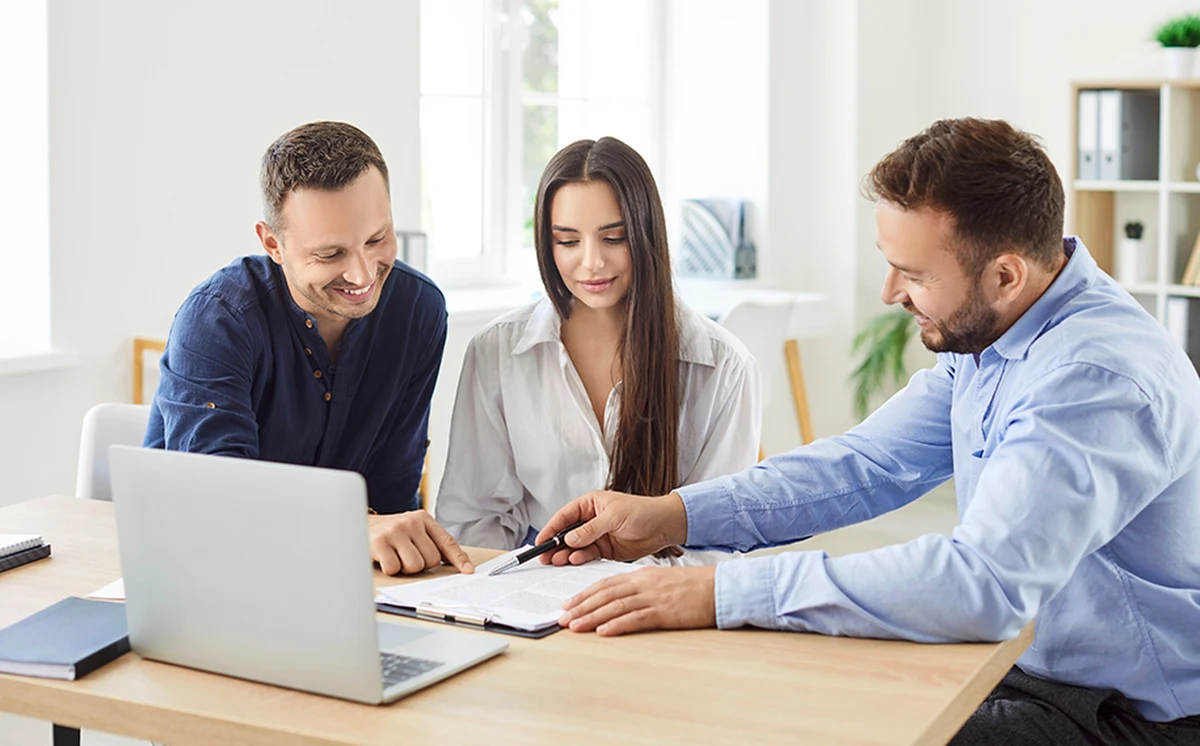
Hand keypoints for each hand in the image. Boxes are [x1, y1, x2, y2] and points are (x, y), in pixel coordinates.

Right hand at [368, 510, 473, 575]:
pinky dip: (389, 569)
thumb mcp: (413, 531)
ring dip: (404, 568)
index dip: (458, 558)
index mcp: (423, 519)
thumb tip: (458, 565)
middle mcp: (411, 522)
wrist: (355, 523)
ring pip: (415, 566)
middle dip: (420, 564)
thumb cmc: (390, 533)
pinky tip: (383, 557)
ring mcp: (395, 531)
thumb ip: (432, 543)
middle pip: (431, 560)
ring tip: (395, 556)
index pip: (447, 542)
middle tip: (405, 555)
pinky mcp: (380, 543)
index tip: (468, 571)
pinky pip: (394, 568)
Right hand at [535, 491, 688, 565]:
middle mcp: (591, 520)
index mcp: (590, 504)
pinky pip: (587, 556)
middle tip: (545, 556)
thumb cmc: (643, 511)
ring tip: (558, 561)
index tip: (541, 540)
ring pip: (575, 547)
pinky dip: (580, 560)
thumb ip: (591, 529)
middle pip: (566, 533)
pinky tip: (575, 561)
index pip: (564, 516)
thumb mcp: (614, 516)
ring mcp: (597, 536)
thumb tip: (571, 538)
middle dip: (555, 545)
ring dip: (566, 554)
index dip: (551, 528)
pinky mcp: (605, 550)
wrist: (664, 526)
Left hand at [558, 566, 716, 635]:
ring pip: (615, 606)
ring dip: (592, 616)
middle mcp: (644, 584)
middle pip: (605, 594)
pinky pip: (636, 618)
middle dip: (581, 606)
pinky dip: (617, 625)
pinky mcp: (664, 612)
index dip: (585, 594)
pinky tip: (603, 631)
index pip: (606, 583)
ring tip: (575, 625)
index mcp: (642, 576)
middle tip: (562, 617)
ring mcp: (653, 598)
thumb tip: (621, 600)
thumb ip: (641, 588)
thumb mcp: (662, 582)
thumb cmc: (693, 587)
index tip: (569, 603)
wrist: (719, 588)